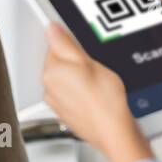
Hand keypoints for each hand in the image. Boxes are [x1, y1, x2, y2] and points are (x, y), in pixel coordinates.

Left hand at [41, 24, 151, 161]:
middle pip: (58, 63)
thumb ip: (65, 43)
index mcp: (51, 72)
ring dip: (78, 78)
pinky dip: (80, 93)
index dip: (73, 46)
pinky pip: (70, 95)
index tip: (85, 51)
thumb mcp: (89, 62)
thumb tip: (52, 28)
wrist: (113, 132)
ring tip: (97, 84)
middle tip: (94, 68)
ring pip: (65, 79)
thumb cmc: (105, 101)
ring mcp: (56, 103)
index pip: (54, 46)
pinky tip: (95, 96)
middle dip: (75, 62)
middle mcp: (48, 88)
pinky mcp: (66, 113)